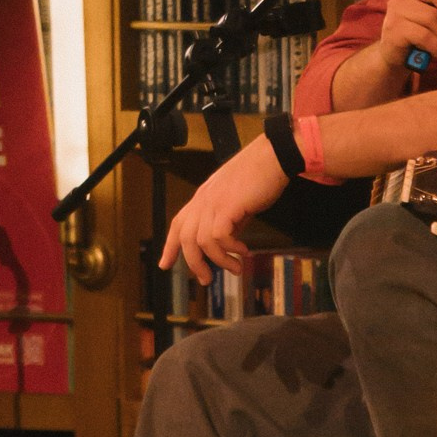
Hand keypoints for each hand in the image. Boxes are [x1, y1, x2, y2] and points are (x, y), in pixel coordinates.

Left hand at [161, 131, 293, 283]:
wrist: (272, 157)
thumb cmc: (259, 177)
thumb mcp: (238, 203)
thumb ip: (230, 221)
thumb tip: (228, 243)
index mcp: (203, 197)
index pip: (178, 223)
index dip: (170, 246)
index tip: (165, 264)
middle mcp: (203, 200)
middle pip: (186, 238)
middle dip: (194, 263)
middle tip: (207, 279)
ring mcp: (213, 202)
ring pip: (202, 242)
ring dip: (219, 261)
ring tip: (236, 268)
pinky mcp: (227, 206)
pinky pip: (219, 237)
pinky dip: (230, 250)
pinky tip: (244, 252)